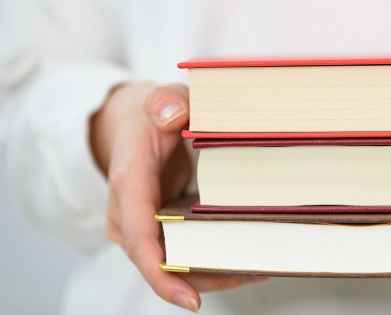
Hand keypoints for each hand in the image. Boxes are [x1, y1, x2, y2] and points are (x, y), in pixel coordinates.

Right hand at [90, 82, 266, 311]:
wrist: (132, 125)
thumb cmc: (151, 114)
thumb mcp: (160, 98)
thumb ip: (165, 102)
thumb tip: (173, 116)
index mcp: (128, 181)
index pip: (139, 236)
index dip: (162, 272)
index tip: (191, 301)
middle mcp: (126, 213)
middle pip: (161, 262)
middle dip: (205, 276)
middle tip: (256, 270)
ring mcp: (138, 227)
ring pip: (172, 265)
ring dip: (214, 273)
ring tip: (261, 266)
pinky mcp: (155, 231)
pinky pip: (179, 255)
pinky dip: (210, 262)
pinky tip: (246, 259)